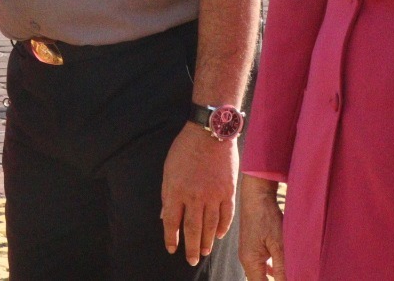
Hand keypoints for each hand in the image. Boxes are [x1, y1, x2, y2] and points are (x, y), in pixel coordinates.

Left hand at [160, 125, 237, 265]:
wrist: (210, 133)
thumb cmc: (185, 149)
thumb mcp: (168, 169)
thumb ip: (167, 194)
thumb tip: (165, 216)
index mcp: (177, 190)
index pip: (172, 222)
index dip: (171, 238)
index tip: (171, 248)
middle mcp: (195, 196)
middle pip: (193, 229)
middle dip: (191, 247)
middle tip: (191, 260)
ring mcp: (214, 195)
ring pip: (210, 226)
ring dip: (207, 241)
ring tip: (204, 252)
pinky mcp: (229, 191)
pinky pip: (227, 215)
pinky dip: (223, 227)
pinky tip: (219, 235)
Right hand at [238, 175, 285, 280]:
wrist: (256, 194)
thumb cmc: (266, 216)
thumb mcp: (279, 243)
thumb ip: (283, 268)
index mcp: (250, 261)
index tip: (290, 280)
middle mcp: (246, 260)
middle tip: (293, 275)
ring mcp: (249, 253)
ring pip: (262, 274)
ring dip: (275, 278)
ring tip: (290, 274)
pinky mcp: (253, 247)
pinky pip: (262, 265)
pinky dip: (273, 270)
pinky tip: (284, 267)